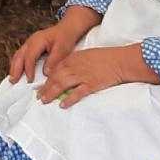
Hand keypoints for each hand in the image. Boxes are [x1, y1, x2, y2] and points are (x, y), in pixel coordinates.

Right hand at [8, 25, 84, 84]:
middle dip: (15, 69)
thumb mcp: (62, 49)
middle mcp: (30, 41)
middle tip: (13, 81)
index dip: (29, 69)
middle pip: (19, 56)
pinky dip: (18, 63)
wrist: (66, 29)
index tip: (30, 81)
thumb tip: (45, 74)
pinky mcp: (30, 46)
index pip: (30, 57)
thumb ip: (53, 61)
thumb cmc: (65, 38)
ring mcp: (29, 43)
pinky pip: (21, 55)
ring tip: (13, 78)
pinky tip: (18, 71)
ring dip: (14, 67)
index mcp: (37, 41)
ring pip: (18, 55)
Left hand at [37, 44, 159, 108]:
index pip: (55, 69)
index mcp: (73, 58)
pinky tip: (63, 104)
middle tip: (39, 96)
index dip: (47, 79)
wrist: (120, 61)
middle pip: (56, 78)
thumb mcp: (85, 55)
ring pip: (62, 85)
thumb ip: (74, 62)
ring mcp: (83, 76)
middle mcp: (75, 67)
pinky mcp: (91, 84)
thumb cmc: (105, 57)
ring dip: (52, 93)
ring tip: (45, 100)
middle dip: (46, 88)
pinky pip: (77, 93)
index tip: (41, 86)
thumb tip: (64, 72)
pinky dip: (69, 99)